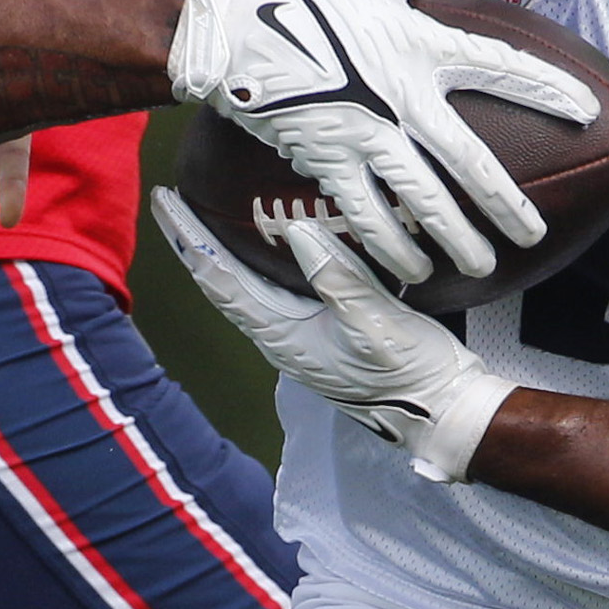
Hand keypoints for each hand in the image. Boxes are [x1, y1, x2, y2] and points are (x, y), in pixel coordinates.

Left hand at [152, 188, 514, 482]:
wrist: (442, 409)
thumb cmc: (411, 372)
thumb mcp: (376, 323)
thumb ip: (336, 278)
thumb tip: (297, 231)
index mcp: (282, 336)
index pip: (220, 278)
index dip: (190, 238)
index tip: (166, 202)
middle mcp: (279, 337)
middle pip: (220, 281)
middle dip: (193, 240)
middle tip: (170, 199)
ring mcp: (298, 336)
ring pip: (242, 287)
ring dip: (218, 251)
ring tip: (202, 216)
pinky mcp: (320, 332)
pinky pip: (271, 291)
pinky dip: (253, 263)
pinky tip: (261, 248)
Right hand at [167, 0, 597, 285]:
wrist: (233, 27)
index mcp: (421, 46)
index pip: (501, 68)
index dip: (549, 89)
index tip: (586, 112)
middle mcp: (401, 98)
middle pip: (469, 161)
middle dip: (506, 204)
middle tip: (533, 234)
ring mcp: (364, 136)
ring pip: (420, 202)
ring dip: (452, 240)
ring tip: (480, 267)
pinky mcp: (326, 161)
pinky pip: (364, 214)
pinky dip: (388, 247)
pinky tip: (409, 271)